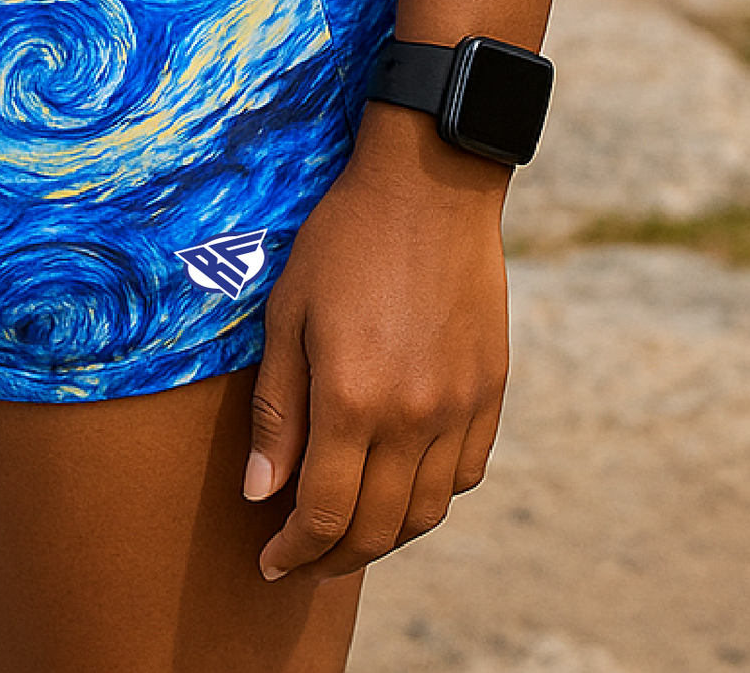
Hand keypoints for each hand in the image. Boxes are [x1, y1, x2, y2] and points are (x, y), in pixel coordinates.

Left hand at [243, 101, 509, 577]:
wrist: (430, 185)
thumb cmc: (344, 240)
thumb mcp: (288, 314)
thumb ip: (277, 412)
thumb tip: (259, 493)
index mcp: (354, 400)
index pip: (323, 515)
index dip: (293, 552)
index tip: (269, 563)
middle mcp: (413, 418)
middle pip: (376, 528)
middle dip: (332, 558)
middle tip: (301, 561)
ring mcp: (459, 408)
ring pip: (426, 514)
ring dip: (384, 538)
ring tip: (349, 533)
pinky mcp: (490, 392)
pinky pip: (463, 475)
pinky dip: (431, 497)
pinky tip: (401, 484)